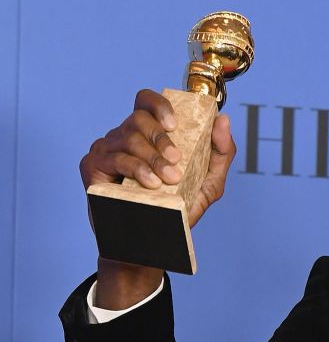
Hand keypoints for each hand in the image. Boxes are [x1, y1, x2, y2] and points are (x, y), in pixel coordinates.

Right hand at [79, 89, 236, 308]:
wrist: (152, 241)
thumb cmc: (179, 207)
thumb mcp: (209, 181)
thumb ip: (221, 151)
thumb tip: (223, 120)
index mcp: (149, 133)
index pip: (146, 100)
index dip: (159, 105)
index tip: (174, 124)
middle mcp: (125, 136)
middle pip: (139, 119)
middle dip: (161, 140)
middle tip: (176, 162)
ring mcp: (106, 149)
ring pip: (128, 138)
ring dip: (152, 158)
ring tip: (167, 179)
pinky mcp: (92, 167)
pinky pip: (114, 158)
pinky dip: (136, 169)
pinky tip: (150, 184)